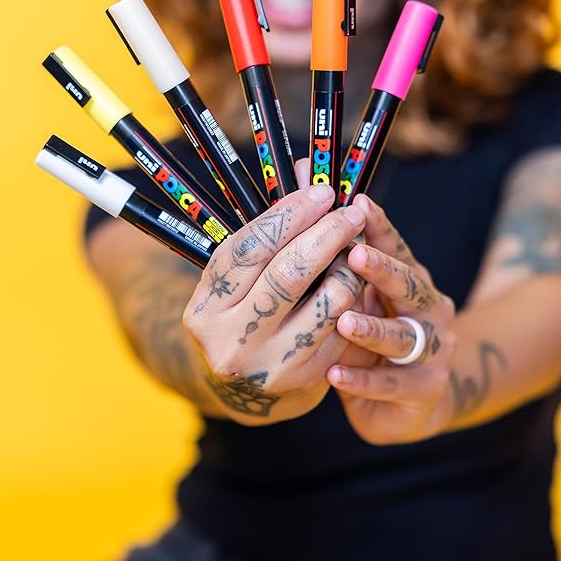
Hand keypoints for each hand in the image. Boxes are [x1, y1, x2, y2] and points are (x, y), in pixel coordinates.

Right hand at [183, 184, 365, 424]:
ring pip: (327, 301)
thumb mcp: (239, 278)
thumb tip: (309, 168)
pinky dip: (353, 298)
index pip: (250, 249)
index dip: (291, 215)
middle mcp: (231, 339)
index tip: (323, 193)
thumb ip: (270, 227)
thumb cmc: (239, 319)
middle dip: (327, 234)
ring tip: (354, 250)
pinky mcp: (305, 381)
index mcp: (206, 307)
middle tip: (351, 213)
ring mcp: (269, 364)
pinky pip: (342, 327)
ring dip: (348, 267)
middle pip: (288, 273)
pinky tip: (354, 282)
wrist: (240, 391)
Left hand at [327, 195, 456, 443]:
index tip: (358, 203)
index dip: (379, 226)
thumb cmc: (373, 336)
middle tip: (355, 255)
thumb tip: (308, 201)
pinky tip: (333, 374)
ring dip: (373, 328)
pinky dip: (361, 379)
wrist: (410, 400)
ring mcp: (432, 351)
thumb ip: (340, 261)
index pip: (397, 247)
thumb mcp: (358, 298)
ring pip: (403, 337)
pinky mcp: (423, 390)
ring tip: (344, 321)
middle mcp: (429, 309)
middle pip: (410, 285)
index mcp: (412, 281)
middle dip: (383, 270)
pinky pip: (389, 384)